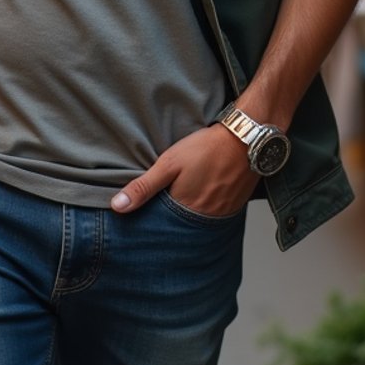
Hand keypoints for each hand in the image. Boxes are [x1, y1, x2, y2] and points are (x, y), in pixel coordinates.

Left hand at [110, 124, 258, 218]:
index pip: (163, 226)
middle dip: (171, 221)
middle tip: (165, 206)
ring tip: (183, 202)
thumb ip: (143, 186)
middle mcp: (204, 218)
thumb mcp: (168, 163)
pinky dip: (207, 210)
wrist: (245, 138)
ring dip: (189, 215)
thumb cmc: (206, 148)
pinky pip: (216, 216)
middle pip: (182, 226)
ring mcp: (222, 214)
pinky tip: (203, 196)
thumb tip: (118, 206)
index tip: (145, 216)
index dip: (153, 220)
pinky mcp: (235, 206)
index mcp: (185, 210)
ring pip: (199, 222)